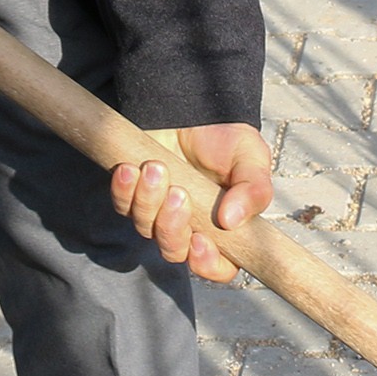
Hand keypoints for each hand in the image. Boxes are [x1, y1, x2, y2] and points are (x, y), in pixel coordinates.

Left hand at [111, 124, 276, 283]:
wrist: (195, 107)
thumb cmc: (226, 139)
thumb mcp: (252, 159)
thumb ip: (254, 190)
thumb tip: (232, 221)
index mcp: (224, 230)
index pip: (218, 267)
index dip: (207, 264)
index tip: (200, 240)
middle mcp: (189, 227)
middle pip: (174, 251)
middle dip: (172, 226)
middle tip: (179, 193)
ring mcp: (158, 213)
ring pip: (145, 228)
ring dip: (149, 201)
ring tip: (156, 168)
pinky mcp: (134, 195)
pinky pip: (122, 204)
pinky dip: (125, 189)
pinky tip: (131, 168)